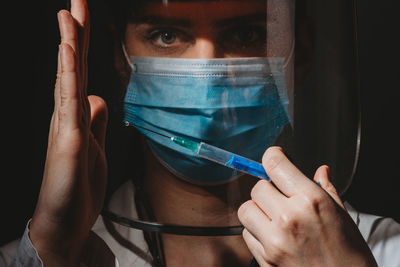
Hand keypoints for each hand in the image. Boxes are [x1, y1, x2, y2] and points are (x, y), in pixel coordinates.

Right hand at [30, 0, 107, 264]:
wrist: (65, 221)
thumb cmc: (77, 185)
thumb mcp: (95, 147)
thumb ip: (95, 122)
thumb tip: (97, 97)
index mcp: (76, 116)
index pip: (81, 73)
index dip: (82, 46)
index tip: (81, 18)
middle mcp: (67, 115)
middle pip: (74, 68)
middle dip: (75, 33)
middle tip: (75, 1)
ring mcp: (66, 126)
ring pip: (69, 78)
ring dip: (70, 45)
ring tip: (69, 14)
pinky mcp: (68, 141)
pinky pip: (68, 103)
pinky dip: (68, 76)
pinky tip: (68, 55)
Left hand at [238, 146, 377, 266]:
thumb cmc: (349, 254)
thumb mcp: (342, 215)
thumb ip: (326, 189)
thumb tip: (320, 171)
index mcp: (311, 201)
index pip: (276, 165)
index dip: (272, 156)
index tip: (273, 156)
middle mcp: (289, 218)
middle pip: (257, 187)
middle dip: (267, 188)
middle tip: (279, 196)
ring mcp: (274, 240)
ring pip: (246, 209)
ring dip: (256, 209)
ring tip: (273, 216)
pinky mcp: (264, 258)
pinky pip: (246, 234)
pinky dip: (255, 231)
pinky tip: (272, 235)